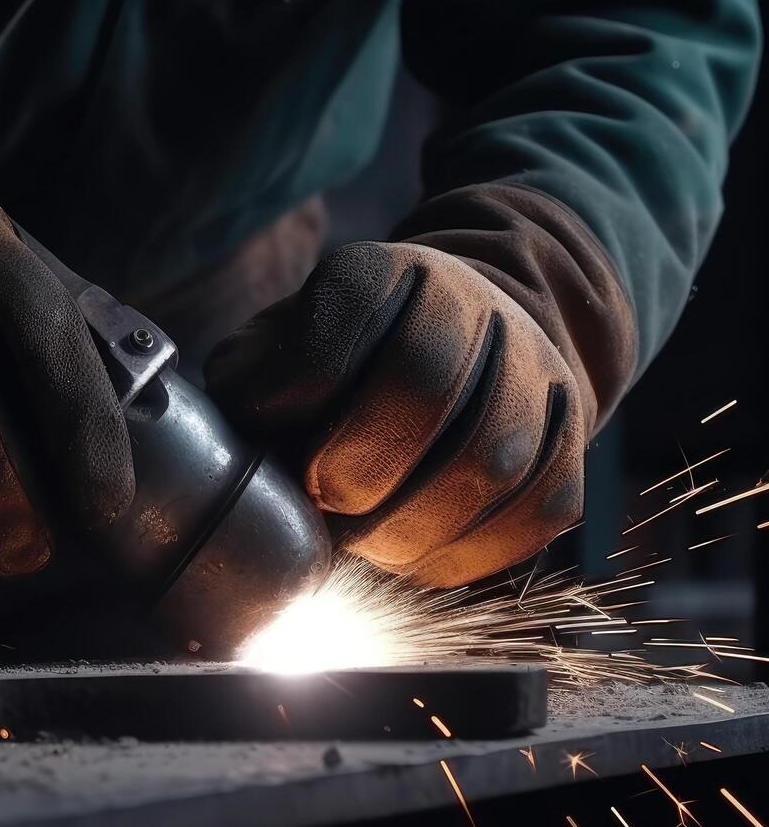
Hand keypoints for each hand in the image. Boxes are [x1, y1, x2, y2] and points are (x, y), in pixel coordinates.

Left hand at [205, 186, 634, 584]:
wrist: (470, 338)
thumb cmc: (343, 360)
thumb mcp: (278, 347)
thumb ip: (253, 385)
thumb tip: (260, 442)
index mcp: (382, 273)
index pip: (342, 331)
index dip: (305, 405)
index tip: (288, 450)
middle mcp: (471, 304)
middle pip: (424, 391)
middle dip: (358, 474)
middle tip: (327, 509)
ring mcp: (535, 369)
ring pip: (488, 461)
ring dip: (410, 526)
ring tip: (366, 542)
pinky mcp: (573, 439)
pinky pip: (535, 511)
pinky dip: (468, 552)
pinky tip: (419, 553)